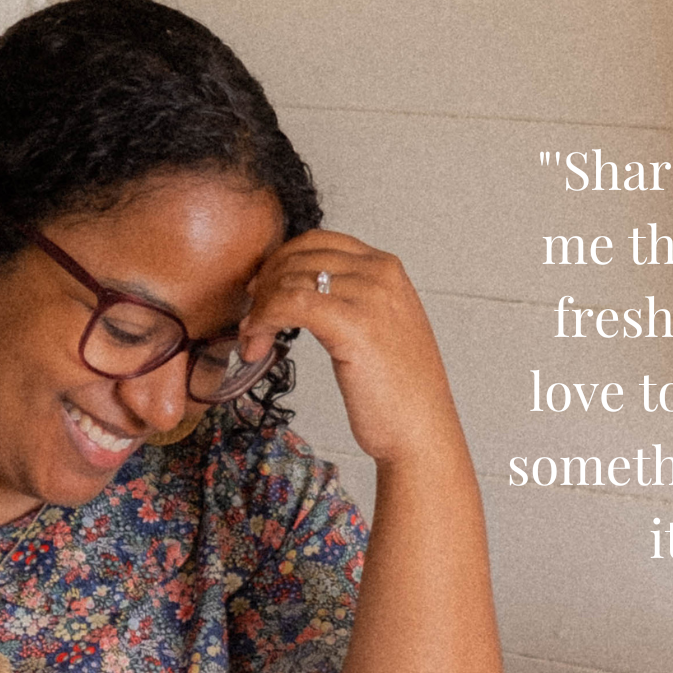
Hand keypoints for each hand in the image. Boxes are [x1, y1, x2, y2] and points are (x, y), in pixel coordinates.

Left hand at [239, 230, 460, 467]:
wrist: (422, 431)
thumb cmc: (399, 392)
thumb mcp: (378, 328)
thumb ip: (348, 302)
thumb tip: (297, 293)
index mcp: (386, 269)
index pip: (318, 241)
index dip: (280, 262)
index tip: (261, 291)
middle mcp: (380, 274)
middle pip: (299, 257)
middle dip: (264, 286)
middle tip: (250, 321)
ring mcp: (369, 296)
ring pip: (289, 280)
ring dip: (259, 310)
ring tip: (252, 341)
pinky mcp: (353, 324)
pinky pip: (289, 304)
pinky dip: (263, 321)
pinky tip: (257, 345)